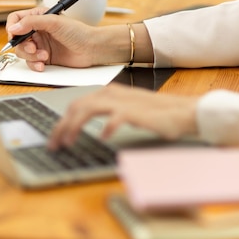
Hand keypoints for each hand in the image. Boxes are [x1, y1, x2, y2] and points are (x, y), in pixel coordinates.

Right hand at [6, 7, 98, 70]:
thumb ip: (32, 22)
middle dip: (23, 45)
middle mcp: (38, 31)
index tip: (15, 35)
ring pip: (23, 52)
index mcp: (39, 17)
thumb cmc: (78, 32)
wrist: (91, 49)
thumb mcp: (54, 21)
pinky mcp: (45, 58)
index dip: (12, 27)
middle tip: (33, 48)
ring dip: (31, 56)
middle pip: (17, 38)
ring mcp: (41, 45)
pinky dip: (34, 65)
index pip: (16, 19)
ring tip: (44, 56)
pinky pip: (31, 63)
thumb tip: (14, 28)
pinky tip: (43, 64)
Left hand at [48, 83, 199, 149]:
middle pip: (77, 106)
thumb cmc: (157, 115)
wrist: (184, 112)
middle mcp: (113, 95)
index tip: (54, 139)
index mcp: (108, 93)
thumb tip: (85, 125)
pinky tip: (102, 138)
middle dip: (61, 126)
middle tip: (53, 145)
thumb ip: (108, 113)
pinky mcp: (137, 112)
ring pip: (89, 109)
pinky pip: (115, 118)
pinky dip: (106, 127)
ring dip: (75, 126)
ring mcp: (124, 102)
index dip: (61, 122)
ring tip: (68, 142)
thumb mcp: (127, 111)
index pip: (76, 104)